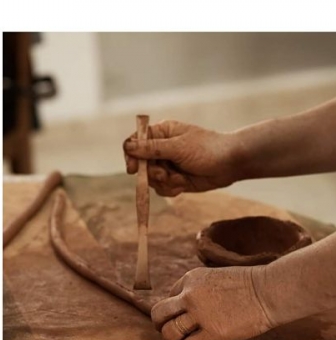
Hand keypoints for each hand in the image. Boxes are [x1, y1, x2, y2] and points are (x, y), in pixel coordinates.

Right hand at [123, 120, 240, 196]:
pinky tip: (183, 184)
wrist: (230, 164)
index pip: (135, 142)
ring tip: (180, 178)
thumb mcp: (178, 147)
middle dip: (151, 172)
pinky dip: (170, 188)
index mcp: (161, 133)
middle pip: (139, 164)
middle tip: (163, 174)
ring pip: (150, 179)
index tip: (133, 169)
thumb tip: (128, 146)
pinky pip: (160, 188)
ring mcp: (166, 164)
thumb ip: (152, 148)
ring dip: (164, 181)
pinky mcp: (173, 179)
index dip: (131, 155)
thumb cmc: (207, 149)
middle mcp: (160, 148)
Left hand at [151, 266, 274, 339]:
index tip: (180, 317)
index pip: (168, 297)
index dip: (173, 310)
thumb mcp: (214, 277)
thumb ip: (196, 289)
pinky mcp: (213, 332)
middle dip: (160, 325)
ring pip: (170, 333)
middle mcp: (189, 296)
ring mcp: (200, 315)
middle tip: (169, 331)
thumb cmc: (247, 284)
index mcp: (190, 279)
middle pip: (159, 314)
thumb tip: (184, 308)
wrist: (269, 291)